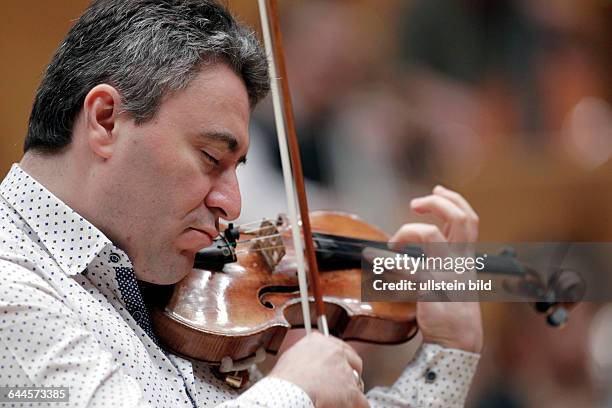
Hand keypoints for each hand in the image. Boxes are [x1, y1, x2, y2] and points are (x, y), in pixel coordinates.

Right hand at [269, 331, 368, 407]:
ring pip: (357, 384)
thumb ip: (305, 359)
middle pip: (353, 363)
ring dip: (350, 394)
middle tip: (342, 388)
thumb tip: (307, 368)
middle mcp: (334, 352)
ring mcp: (345, 371)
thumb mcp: (290, 360)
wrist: (285, 396)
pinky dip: (356, 407)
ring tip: (338, 403)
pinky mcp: (352, 392)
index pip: (338, 348)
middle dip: (350, 376)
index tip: (338, 370)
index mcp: (318, 341)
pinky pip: (362, 403)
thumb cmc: (281, 384)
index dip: (339, 362)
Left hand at [390, 185, 482, 352]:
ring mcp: (447, 273)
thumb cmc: (453, 312)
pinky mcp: (430, 288)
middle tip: (415, 205)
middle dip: (437, 203)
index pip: (468, 219)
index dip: (454, 200)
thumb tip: (418, 244)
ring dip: (406, 231)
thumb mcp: (454, 280)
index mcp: (466, 258)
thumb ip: (442, 260)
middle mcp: (460, 262)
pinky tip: (371, 257)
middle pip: (460, 218)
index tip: (436, 190)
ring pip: (430, 235)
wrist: (458, 342)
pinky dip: (385, 260)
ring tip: (393, 243)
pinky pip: (406, 267)